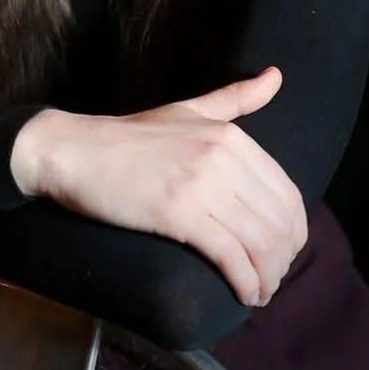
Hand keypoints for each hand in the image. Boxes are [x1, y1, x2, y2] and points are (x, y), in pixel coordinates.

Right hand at [10, 67, 306, 306]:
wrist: (75, 150)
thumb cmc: (130, 136)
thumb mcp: (189, 109)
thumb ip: (235, 97)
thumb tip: (277, 74)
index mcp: (230, 135)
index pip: (286, 193)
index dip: (293, 231)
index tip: (282, 252)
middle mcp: (222, 156)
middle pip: (279, 222)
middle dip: (283, 260)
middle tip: (271, 279)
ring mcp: (201, 184)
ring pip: (260, 243)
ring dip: (268, 277)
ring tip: (259, 292)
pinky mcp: (179, 213)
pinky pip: (230, 257)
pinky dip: (246, 283)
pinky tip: (244, 294)